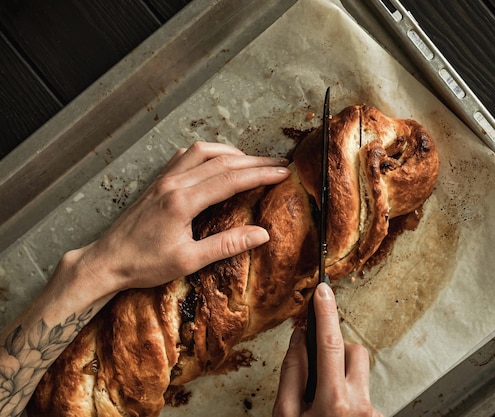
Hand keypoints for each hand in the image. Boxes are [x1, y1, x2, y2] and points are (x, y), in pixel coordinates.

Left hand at [64, 141, 289, 297]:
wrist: (107, 261)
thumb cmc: (144, 264)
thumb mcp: (188, 261)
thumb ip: (227, 245)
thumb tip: (261, 234)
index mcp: (183, 202)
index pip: (231, 179)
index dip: (261, 175)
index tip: (283, 173)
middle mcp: (174, 183)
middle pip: (222, 161)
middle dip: (255, 161)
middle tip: (279, 163)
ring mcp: (164, 179)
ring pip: (203, 152)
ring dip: (232, 152)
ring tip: (253, 160)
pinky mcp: (158, 182)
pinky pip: (185, 156)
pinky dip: (207, 154)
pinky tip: (215, 161)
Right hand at [273, 283, 383, 416]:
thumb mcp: (285, 414)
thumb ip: (291, 373)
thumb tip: (299, 338)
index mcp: (333, 401)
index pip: (330, 344)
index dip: (325, 313)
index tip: (323, 291)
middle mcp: (360, 405)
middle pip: (354, 352)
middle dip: (336, 352)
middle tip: (318, 372)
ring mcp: (372, 413)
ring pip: (360, 372)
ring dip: (342, 376)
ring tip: (325, 402)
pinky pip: (363, 393)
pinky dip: (348, 397)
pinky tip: (336, 413)